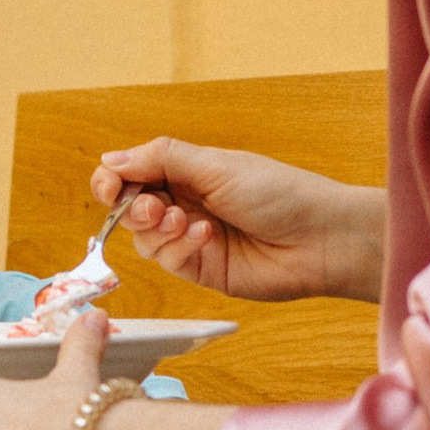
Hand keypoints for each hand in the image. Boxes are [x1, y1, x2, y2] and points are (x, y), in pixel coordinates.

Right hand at [88, 140, 384, 304]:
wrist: (321, 238)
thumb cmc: (280, 192)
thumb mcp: (216, 165)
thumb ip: (161, 160)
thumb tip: (110, 160)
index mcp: (189, 170)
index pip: (133, 173)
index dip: (114, 179)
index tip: (108, 185)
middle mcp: (187, 203)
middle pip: (131, 207)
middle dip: (132, 206)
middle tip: (153, 207)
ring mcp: (192, 238)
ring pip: (144, 238)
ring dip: (157, 228)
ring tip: (184, 221)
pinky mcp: (202, 269)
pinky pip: (168, 261)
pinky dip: (178, 247)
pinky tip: (205, 235)